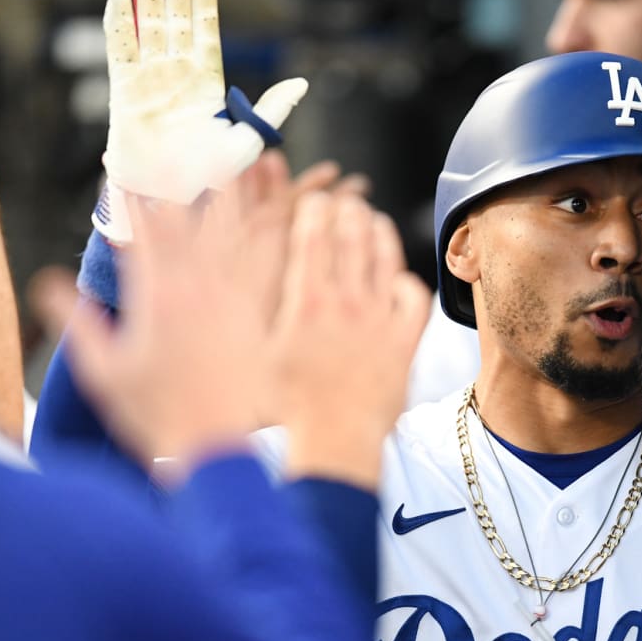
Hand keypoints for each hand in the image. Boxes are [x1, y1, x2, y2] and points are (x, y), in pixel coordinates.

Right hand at [36, 154, 301, 475]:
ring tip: (265, 154)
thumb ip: (79, 323)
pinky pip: (285, 255)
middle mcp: (202, 287)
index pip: (147, 228)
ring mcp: (241, 297)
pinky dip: (294, 223)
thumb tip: (49, 284)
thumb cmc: (160, 417)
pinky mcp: (271, 312)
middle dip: (197, 174)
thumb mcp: (106, 372)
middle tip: (203, 138)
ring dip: (255, 189)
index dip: (140, 192)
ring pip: (248, 227)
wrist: (218, 450)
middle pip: (200, 216)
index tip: (135, 161)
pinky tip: (307, 203)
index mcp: (158, 295)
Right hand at [99, 0, 306, 239]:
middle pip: (175, 21)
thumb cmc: (208, 177)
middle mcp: (176, 77)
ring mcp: (149, 81)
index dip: (204, 3)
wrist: (170, 199)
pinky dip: (120, 22)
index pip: (205, 34)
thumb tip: (302, 82)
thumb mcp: (249, 140)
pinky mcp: (124, 92)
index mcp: (206, 85)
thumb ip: (272, 108)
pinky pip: (120, 50)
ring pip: (148, 27)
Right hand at [269, 193, 430, 488]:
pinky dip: (408, 281)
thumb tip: (226, 286)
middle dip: (347, 211)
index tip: (315, 198)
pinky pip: (415, 299)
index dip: (315, 209)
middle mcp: (347, 302)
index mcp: (306, 301)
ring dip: (380, 233)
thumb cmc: (286, 407)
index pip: (312, 236)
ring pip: (385, 259)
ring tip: (374, 220)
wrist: (334, 442)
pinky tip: (400, 279)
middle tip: (345, 201)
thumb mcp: (255, 353)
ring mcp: (380, 321)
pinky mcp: (405, 343)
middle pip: (351, 237)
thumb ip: (249, 311)